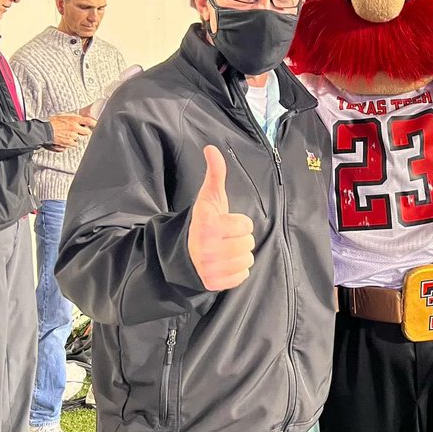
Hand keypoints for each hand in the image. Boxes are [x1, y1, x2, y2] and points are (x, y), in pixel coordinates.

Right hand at [49, 113, 96, 148]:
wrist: (43, 130)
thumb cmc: (51, 122)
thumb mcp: (63, 115)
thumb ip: (73, 117)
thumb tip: (81, 117)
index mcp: (74, 119)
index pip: (89, 121)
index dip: (94, 123)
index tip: (95, 124)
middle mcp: (74, 128)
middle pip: (87, 132)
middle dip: (84, 131)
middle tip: (79, 130)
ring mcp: (72, 137)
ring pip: (80, 139)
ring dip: (76, 138)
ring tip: (68, 135)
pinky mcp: (68, 143)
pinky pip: (73, 144)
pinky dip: (71, 143)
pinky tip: (66, 140)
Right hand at [188, 146, 254, 290]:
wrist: (184, 252)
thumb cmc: (203, 222)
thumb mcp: (209, 197)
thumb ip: (215, 173)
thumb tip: (211, 148)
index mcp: (208, 225)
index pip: (246, 224)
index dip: (239, 222)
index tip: (225, 223)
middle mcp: (207, 248)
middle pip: (248, 243)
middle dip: (240, 239)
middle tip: (225, 238)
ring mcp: (209, 268)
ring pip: (247, 260)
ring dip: (240, 255)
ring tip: (226, 250)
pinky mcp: (213, 283)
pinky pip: (241, 277)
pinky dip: (237, 271)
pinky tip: (225, 264)